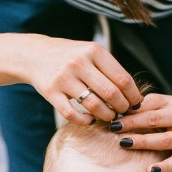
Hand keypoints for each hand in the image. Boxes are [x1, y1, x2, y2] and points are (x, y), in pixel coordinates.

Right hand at [22, 37, 143, 125]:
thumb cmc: (70, 57)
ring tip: (109, 117)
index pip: (123, 78)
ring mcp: (63, 77)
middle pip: (111, 93)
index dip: (133, 95)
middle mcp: (79, 62)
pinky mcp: (51, 92)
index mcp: (94, 51)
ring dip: (106, 115)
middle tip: (123, 112)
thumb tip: (134, 95)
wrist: (35, 55)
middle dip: (122, 107)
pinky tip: (90, 120)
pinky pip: (72, 114)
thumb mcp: (90, 53)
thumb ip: (110, 69)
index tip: (136, 104)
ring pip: (94, 105)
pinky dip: (85, 120)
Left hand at [107, 93, 171, 171]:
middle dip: (144, 142)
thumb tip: (124, 108)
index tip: (115, 125)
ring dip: (164, 167)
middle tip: (124, 143)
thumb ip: (145, 104)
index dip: (134, 121)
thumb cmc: (170, 110)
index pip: (154, 119)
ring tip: (149, 171)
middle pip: (166, 140)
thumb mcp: (161, 101)